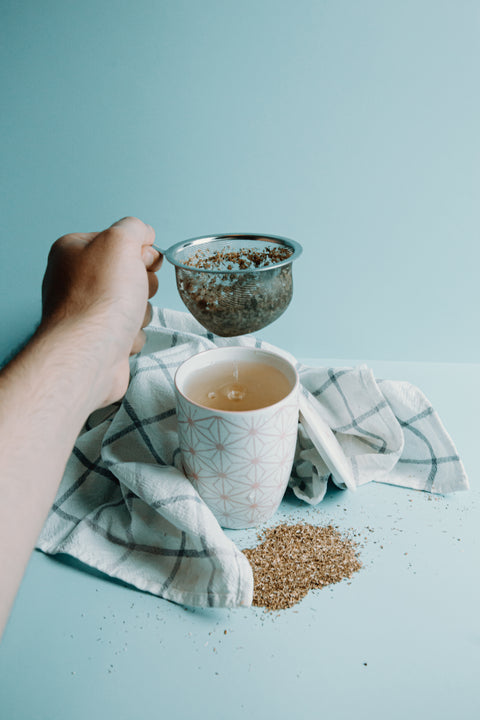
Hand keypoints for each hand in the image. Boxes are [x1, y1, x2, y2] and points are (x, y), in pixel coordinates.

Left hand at [40, 216, 162, 405]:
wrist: (90, 353)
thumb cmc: (101, 297)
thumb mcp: (120, 242)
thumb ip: (134, 228)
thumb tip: (143, 233)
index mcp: (73, 251)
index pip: (119, 241)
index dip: (140, 251)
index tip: (145, 261)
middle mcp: (75, 280)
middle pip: (129, 273)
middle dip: (143, 284)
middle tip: (135, 290)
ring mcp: (86, 312)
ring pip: (134, 303)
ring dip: (140, 312)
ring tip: (126, 319)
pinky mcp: (98, 339)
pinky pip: (129, 330)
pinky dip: (131, 335)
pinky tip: (120, 338)